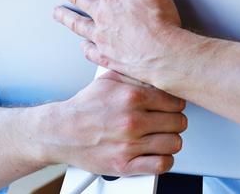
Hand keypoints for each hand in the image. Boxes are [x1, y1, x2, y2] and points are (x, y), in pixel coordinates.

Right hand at [38, 70, 186, 175]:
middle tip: (166, 121)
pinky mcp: (124, 165)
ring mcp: (129, 144)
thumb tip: (160, 74)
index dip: (175, 104)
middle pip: (178, 122)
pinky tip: (157, 152)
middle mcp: (132, 121)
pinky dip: (164, 159)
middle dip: (174, 121)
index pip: (175, 101)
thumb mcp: (110, 79)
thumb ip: (136, 75)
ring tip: (161, 136)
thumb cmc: (86, 106)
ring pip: (174, 143)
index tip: (171, 107)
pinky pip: (161, 165)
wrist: (61, 132)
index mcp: (132, 97)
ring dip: (170, 140)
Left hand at [43, 0, 188, 85]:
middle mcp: (102, 14)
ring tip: (56, 11)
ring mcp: (101, 36)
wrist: (164, 55)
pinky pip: (89, 50)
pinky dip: (84, 46)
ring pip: (77, 23)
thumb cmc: (162, 22)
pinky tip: (82, 45)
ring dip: (64, 15)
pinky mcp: (106, 55)